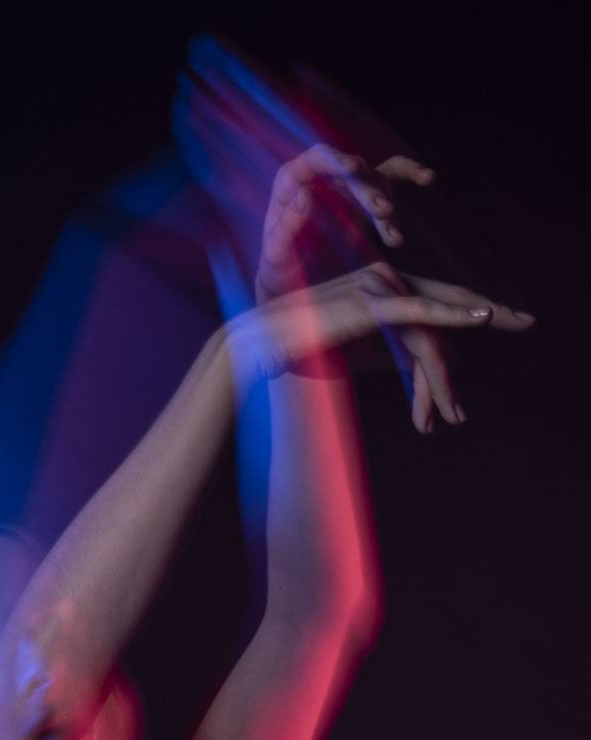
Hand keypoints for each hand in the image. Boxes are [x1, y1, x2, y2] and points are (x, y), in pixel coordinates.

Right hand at [230, 264, 534, 387]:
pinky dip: (454, 316)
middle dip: (494, 314)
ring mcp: (380, 286)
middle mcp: (386, 276)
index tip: (503, 320)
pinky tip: (483, 319)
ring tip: (456, 414)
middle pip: (450, 300)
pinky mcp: (372, 304)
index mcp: (382, 283)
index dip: (472, 311)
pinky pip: (420, 314)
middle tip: (529, 324)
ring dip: (442, 381)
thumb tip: (428, 368)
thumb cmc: (299, 348)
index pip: (437, 300)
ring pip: (430, 332)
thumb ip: (391, 351)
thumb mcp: (354, 349)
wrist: (260, 344)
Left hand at [257, 145, 430, 298]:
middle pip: (352, 172)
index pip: (316, 159)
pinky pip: (388, 180)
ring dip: (386, 205)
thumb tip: (305, 193)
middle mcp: (321, 178)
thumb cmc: (277, 270)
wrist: (291, 287)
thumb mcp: (275, 253)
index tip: (351, 168)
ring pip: (373, 182)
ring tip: (393, 238)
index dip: (334, 159)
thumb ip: (286, 225)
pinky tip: (427, 178)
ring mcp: (344, 187)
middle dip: (368, 191)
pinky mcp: (362, 199)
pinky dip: (408, 176)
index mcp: (292, 182)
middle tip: (382, 212)